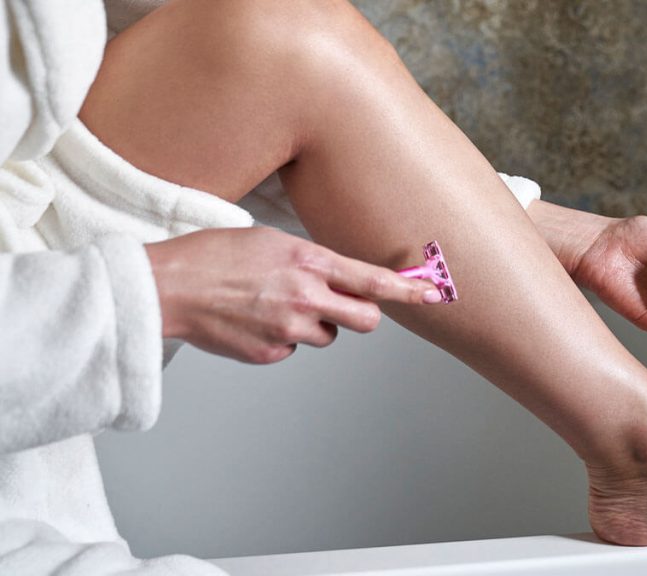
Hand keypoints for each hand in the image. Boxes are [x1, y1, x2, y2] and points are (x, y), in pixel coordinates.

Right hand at [145, 227, 441, 363]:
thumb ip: (311, 260)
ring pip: (327, 336)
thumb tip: (339, 275)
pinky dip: (283, 338)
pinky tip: (255, 320)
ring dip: (315, 325)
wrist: (168, 288)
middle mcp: (305, 297)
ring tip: (275, 306)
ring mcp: (288, 329)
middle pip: (365, 320)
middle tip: (345, 307)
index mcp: (308, 262)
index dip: (408, 290)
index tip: (432, 294)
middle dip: (362, 315)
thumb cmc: (213, 256)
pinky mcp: (271, 353)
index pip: (372, 280)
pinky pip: (294, 349)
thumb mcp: (270, 240)